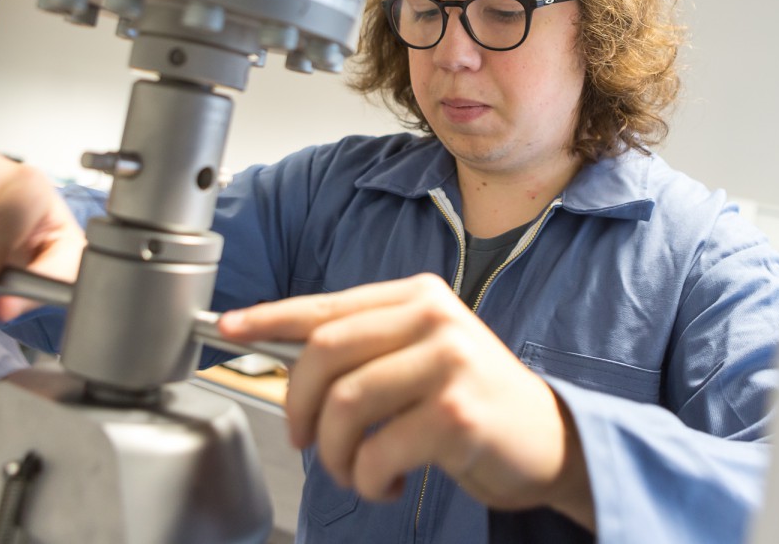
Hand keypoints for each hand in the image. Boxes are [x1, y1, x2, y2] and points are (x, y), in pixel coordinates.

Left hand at [218, 274, 594, 528]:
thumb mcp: (422, 356)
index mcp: (419, 296)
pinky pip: (377, 451)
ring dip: (336, 454)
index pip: (328, 306)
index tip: (229, 328)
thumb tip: (286, 356)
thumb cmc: (474, 400)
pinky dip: (368, 479)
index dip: (269, 318)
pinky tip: (387, 481)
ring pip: (345, 405)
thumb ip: (366, 347)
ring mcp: (450, 362)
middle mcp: (435, 318)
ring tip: (354, 470)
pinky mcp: (458, 413)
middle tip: (305, 438)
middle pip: (325, 353)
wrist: (549, 439)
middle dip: (298, 405)